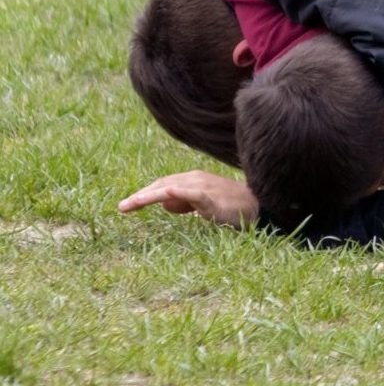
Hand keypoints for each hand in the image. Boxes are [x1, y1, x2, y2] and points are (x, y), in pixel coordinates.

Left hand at [118, 171, 259, 228]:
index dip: (144, 193)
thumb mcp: (203, 203)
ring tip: (132, 204)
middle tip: (122, 207)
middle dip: (140, 196)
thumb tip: (166, 204)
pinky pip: (191, 193)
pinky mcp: (211, 197)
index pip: (162, 184)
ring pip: (170, 188)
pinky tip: (165, 192)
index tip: (128, 204)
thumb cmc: (232, 207)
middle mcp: (195, 178)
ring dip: (148, 195)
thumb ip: (185, 202)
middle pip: (161, 184)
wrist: (259, 207)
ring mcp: (203, 187)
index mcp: (193, 179)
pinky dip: (177, 192)